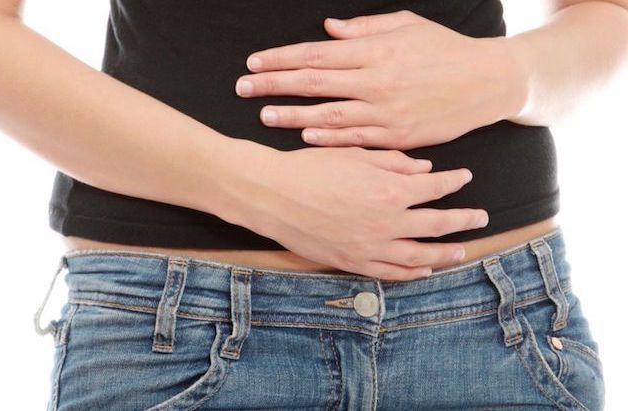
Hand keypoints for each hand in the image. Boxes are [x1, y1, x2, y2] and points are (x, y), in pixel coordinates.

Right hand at [233, 146, 487, 280]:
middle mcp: (388, 223)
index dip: (454, 181)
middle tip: (480, 218)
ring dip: (445, 253)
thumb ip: (394, 163)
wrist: (273, 195)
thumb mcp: (354, 155)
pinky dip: (411, 272)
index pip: (435, 187)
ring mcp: (371, 247)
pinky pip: (390, 272)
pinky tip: (423, 270)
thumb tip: (425, 169)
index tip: (464, 177)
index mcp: (390, 190)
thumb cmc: (311, 168)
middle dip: (463, 220)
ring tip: (461, 251)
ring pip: (420, 256)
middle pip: (437, 225)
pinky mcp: (353, 262)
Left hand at [235, 10, 525, 149]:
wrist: (487, 83)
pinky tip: (305, 136)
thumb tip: (327, 31)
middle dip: (273, 85)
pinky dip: (327, 138)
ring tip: (264, 116)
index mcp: (375, 51)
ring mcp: (385, 112)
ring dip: (292, 116)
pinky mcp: (397, 136)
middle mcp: (375, 81)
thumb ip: (365, 29)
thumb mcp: (408, 26)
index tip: (254, 63)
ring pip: (328, 116)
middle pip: (313, 83)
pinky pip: (354, 139)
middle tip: (243, 88)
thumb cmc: (445, 50)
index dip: (281, 59)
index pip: (316, 54)